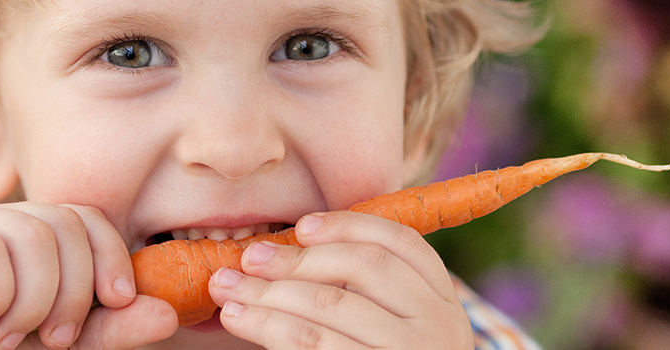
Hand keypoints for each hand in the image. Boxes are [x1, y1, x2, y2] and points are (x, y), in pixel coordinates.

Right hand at [0, 202, 174, 348]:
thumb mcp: (66, 342)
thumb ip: (113, 327)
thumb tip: (167, 313)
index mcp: (38, 236)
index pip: (88, 216)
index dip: (111, 254)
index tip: (119, 300)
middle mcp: (3, 220)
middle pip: (63, 223)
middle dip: (72, 291)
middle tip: (55, 339)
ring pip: (30, 234)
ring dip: (32, 301)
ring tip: (10, 339)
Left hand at [208, 210, 472, 348]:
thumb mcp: (388, 326)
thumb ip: (354, 290)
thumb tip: (277, 253)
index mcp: (441, 301)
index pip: (399, 243)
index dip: (347, 227)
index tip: (301, 227)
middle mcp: (437, 327)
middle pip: (362, 267)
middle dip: (298, 258)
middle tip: (250, 258)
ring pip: (329, 305)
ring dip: (268, 292)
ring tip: (228, 288)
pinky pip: (312, 345)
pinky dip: (268, 324)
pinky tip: (239, 317)